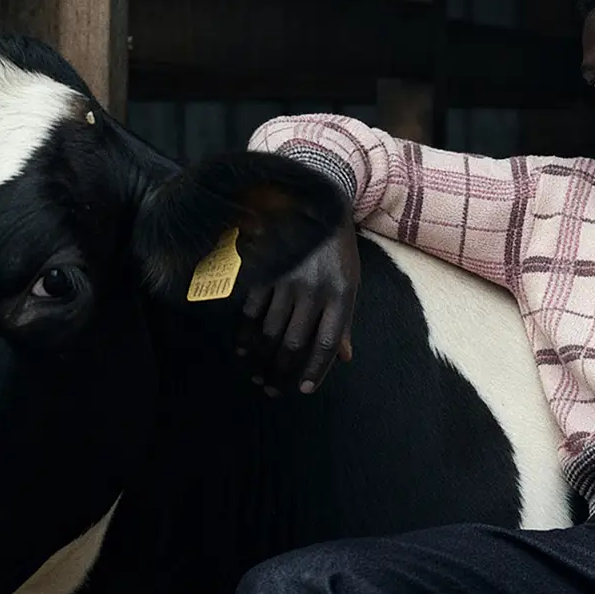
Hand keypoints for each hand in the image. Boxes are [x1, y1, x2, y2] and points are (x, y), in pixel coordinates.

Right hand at [237, 223, 358, 395]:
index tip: (303, 389)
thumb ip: (344, 321)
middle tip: (272, 389)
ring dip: (261, 358)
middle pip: (293, 343)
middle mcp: (313, 291)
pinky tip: (244, 349)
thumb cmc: (337, 250)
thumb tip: (344, 358)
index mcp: (340, 295)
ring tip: (256, 375)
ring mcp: (287, 280)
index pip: (326, 343)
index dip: (314, 370)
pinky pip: (253, 309)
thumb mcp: (350, 282)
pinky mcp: (267, 270)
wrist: (316, 204)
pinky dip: (246, 333)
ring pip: (270, 330)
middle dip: (281, 372)